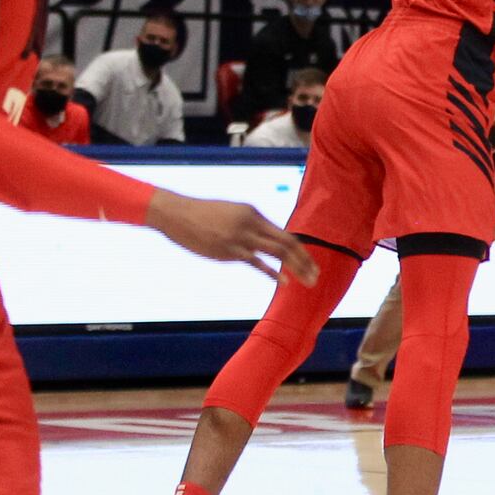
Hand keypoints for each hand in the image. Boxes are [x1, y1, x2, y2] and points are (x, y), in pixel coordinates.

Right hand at [146, 189, 318, 284]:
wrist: (177, 213)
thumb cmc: (201, 214)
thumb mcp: (229, 213)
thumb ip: (246, 225)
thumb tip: (258, 238)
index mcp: (252, 213)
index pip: (283, 233)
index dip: (298, 250)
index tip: (308, 262)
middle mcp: (251, 223)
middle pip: (287, 243)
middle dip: (305, 260)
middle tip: (317, 274)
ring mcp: (241, 237)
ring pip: (278, 252)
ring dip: (297, 267)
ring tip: (309, 280)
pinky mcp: (230, 250)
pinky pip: (256, 263)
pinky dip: (272, 273)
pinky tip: (284, 282)